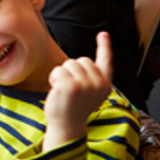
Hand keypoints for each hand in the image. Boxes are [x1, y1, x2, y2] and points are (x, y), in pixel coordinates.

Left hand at [43, 32, 113, 147]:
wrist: (66, 126)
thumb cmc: (72, 108)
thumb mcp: (88, 92)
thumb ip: (88, 77)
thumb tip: (78, 63)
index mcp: (105, 85)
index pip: (106, 61)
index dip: (105, 46)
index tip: (103, 33)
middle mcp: (99, 84)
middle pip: (81, 60)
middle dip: (71, 70)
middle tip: (70, 89)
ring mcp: (85, 84)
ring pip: (68, 64)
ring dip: (61, 75)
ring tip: (63, 91)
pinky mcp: (71, 86)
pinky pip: (57, 70)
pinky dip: (53, 78)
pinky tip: (57, 91)